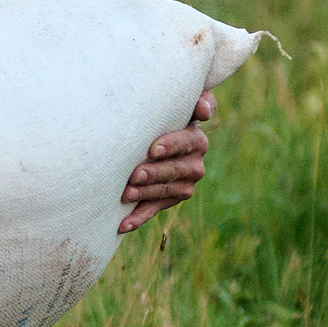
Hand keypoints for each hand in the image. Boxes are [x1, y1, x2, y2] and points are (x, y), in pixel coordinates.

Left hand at [119, 90, 214, 233]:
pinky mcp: (172, 199)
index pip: (187, 141)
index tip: (152, 149)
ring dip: (146, 194)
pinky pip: (156, 209)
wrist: (153, 138)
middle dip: (155, 173)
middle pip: (176, 169)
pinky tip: (123, 225)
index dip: (171, 145)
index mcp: (196, 138)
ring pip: (167, 191)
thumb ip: (196, 101)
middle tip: (134, 175)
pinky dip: (139, 217)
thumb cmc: (161, 115)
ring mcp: (185, 183)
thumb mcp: (179, 105)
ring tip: (125, 195)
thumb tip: (204, 110)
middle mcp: (195, 163)